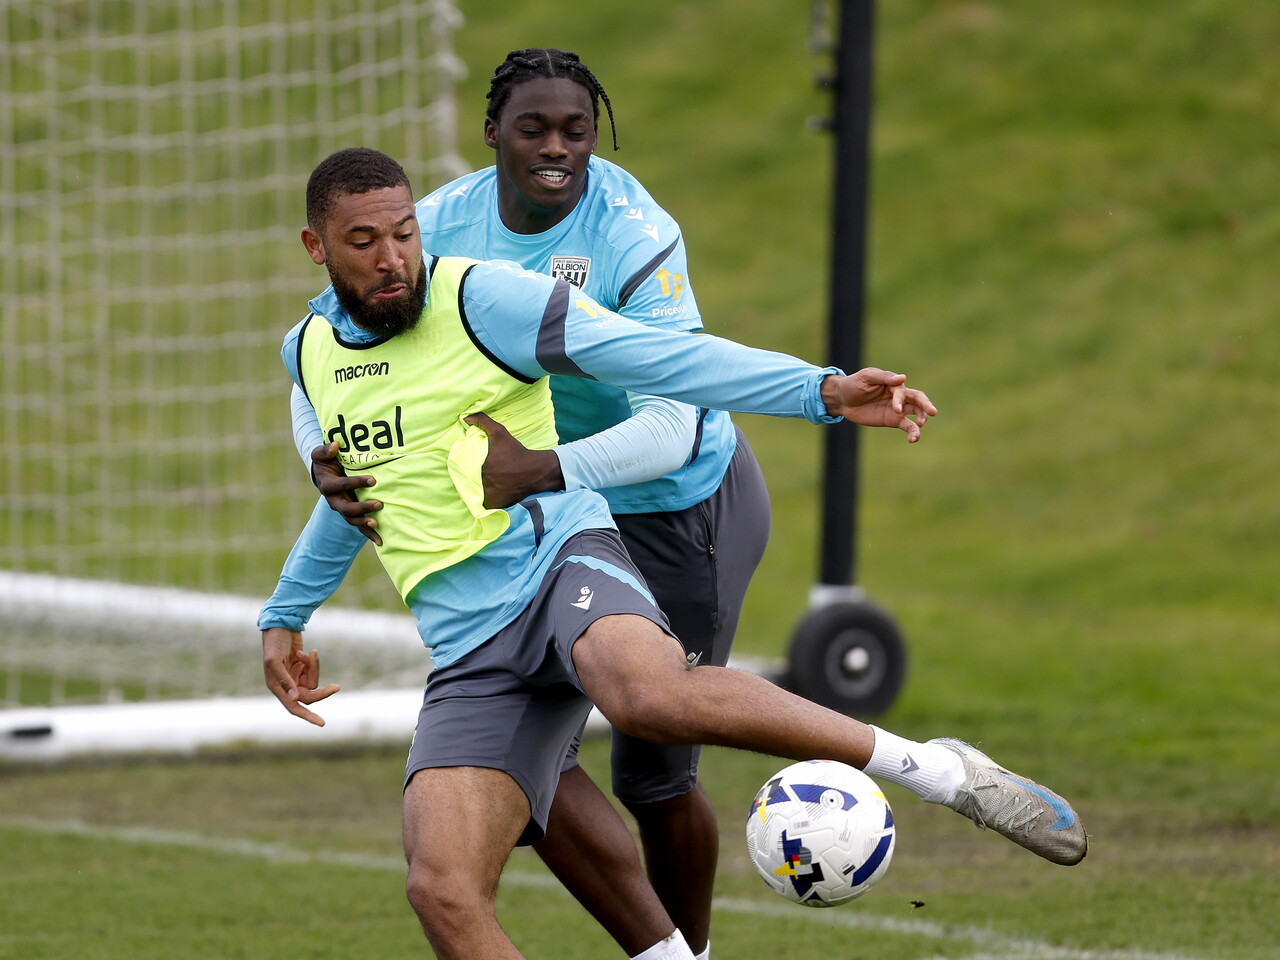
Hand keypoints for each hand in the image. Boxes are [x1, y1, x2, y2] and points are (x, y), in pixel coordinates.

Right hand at [261, 627, 340, 725]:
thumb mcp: (275, 660)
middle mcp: (286, 685)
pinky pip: (314, 670)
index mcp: (276, 687)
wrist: (281, 625)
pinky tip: (306, 651)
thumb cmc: (274, 642)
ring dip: (314, 668)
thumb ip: (285, 680)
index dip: (307, 716)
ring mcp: (295, 677)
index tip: (323, 723)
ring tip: (309, 653)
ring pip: (313, 682)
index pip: (293, 707)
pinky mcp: (302, 668)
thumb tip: (294, 699)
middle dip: (322, 691)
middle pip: (309, 696)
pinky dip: (313, 662)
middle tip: (337, 687)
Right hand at [311, 441, 382, 544]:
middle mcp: (334, 501)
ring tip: (378, 524)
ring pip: (352, 520)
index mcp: (327, 485)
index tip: (372, 479)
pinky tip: (380, 540)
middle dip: (362, 508)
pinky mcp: (351, 514)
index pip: (340, 485)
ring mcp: (343, 509)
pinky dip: (369, 534)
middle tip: (379, 504)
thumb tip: (335, 445)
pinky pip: (359, 526)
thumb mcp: (321, 454)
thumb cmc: (326, 461)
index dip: (355, 483)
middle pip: (346, 508)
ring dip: (364, 523)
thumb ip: (325, 450)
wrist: (326, 473)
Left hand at [465, 412, 563, 508]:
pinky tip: (487, 494)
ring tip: (479, 485)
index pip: (462, 469)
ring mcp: (488, 495)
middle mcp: (481, 482)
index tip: (468, 467)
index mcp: (477, 466)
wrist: (534, 471)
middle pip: (468, 482)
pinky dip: (483, 502)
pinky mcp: (495, 504)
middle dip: (469, 479)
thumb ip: (482, 422)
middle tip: (475, 475)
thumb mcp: (499, 432)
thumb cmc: (515, 451)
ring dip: (475, 491)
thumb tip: (465, 417)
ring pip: (474, 494)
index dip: (462, 468)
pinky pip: (484, 505)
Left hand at [820, 368, 937, 441]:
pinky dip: (913, 432)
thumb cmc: (854, 384)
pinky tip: (913, 439)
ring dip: (922, 418)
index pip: (903, 391)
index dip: (901, 399)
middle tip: (933, 412)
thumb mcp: (866, 377)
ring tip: (920, 426)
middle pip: (918, 398)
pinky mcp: (893, 420)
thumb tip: (903, 378)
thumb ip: (884, 378)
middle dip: (926, 405)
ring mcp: (897, 408)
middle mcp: (899, 395)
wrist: (843, 400)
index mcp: (893, 383)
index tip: (896, 409)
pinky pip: (908, 426)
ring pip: (916, 412)